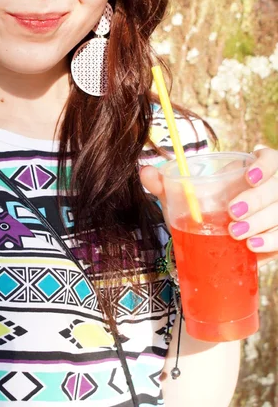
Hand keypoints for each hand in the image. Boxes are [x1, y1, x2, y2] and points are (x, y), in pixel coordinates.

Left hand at [140, 147, 277, 266]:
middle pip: (277, 189)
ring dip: (263, 225)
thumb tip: (145, 172)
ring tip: (238, 235)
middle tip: (232, 216)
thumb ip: (165, 182)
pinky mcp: (277, 234)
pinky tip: (253, 250)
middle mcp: (270, 188)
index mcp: (253, 169)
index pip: (271, 159)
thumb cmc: (206, 204)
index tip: (248, 176)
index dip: (265, 167)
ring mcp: (276, 211)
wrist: (215, 231)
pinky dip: (271, 244)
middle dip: (257, 202)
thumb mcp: (186, 193)